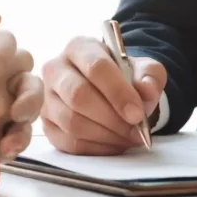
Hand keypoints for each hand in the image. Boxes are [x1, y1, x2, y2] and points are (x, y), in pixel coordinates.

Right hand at [41, 36, 165, 155]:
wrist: (111, 91)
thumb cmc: (125, 77)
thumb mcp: (145, 70)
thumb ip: (150, 76)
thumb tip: (146, 91)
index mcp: (80, 48)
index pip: (96, 67)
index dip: (118, 92)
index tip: (137, 114)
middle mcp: (56, 69)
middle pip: (78, 95)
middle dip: (112, 118)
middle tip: (135, 130)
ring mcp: (47, 98)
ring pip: (72, 122)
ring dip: (106, 135)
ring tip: (128, 137)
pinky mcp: (47, 124)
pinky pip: (69, 142)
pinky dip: (96, 148)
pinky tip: (115, 144)